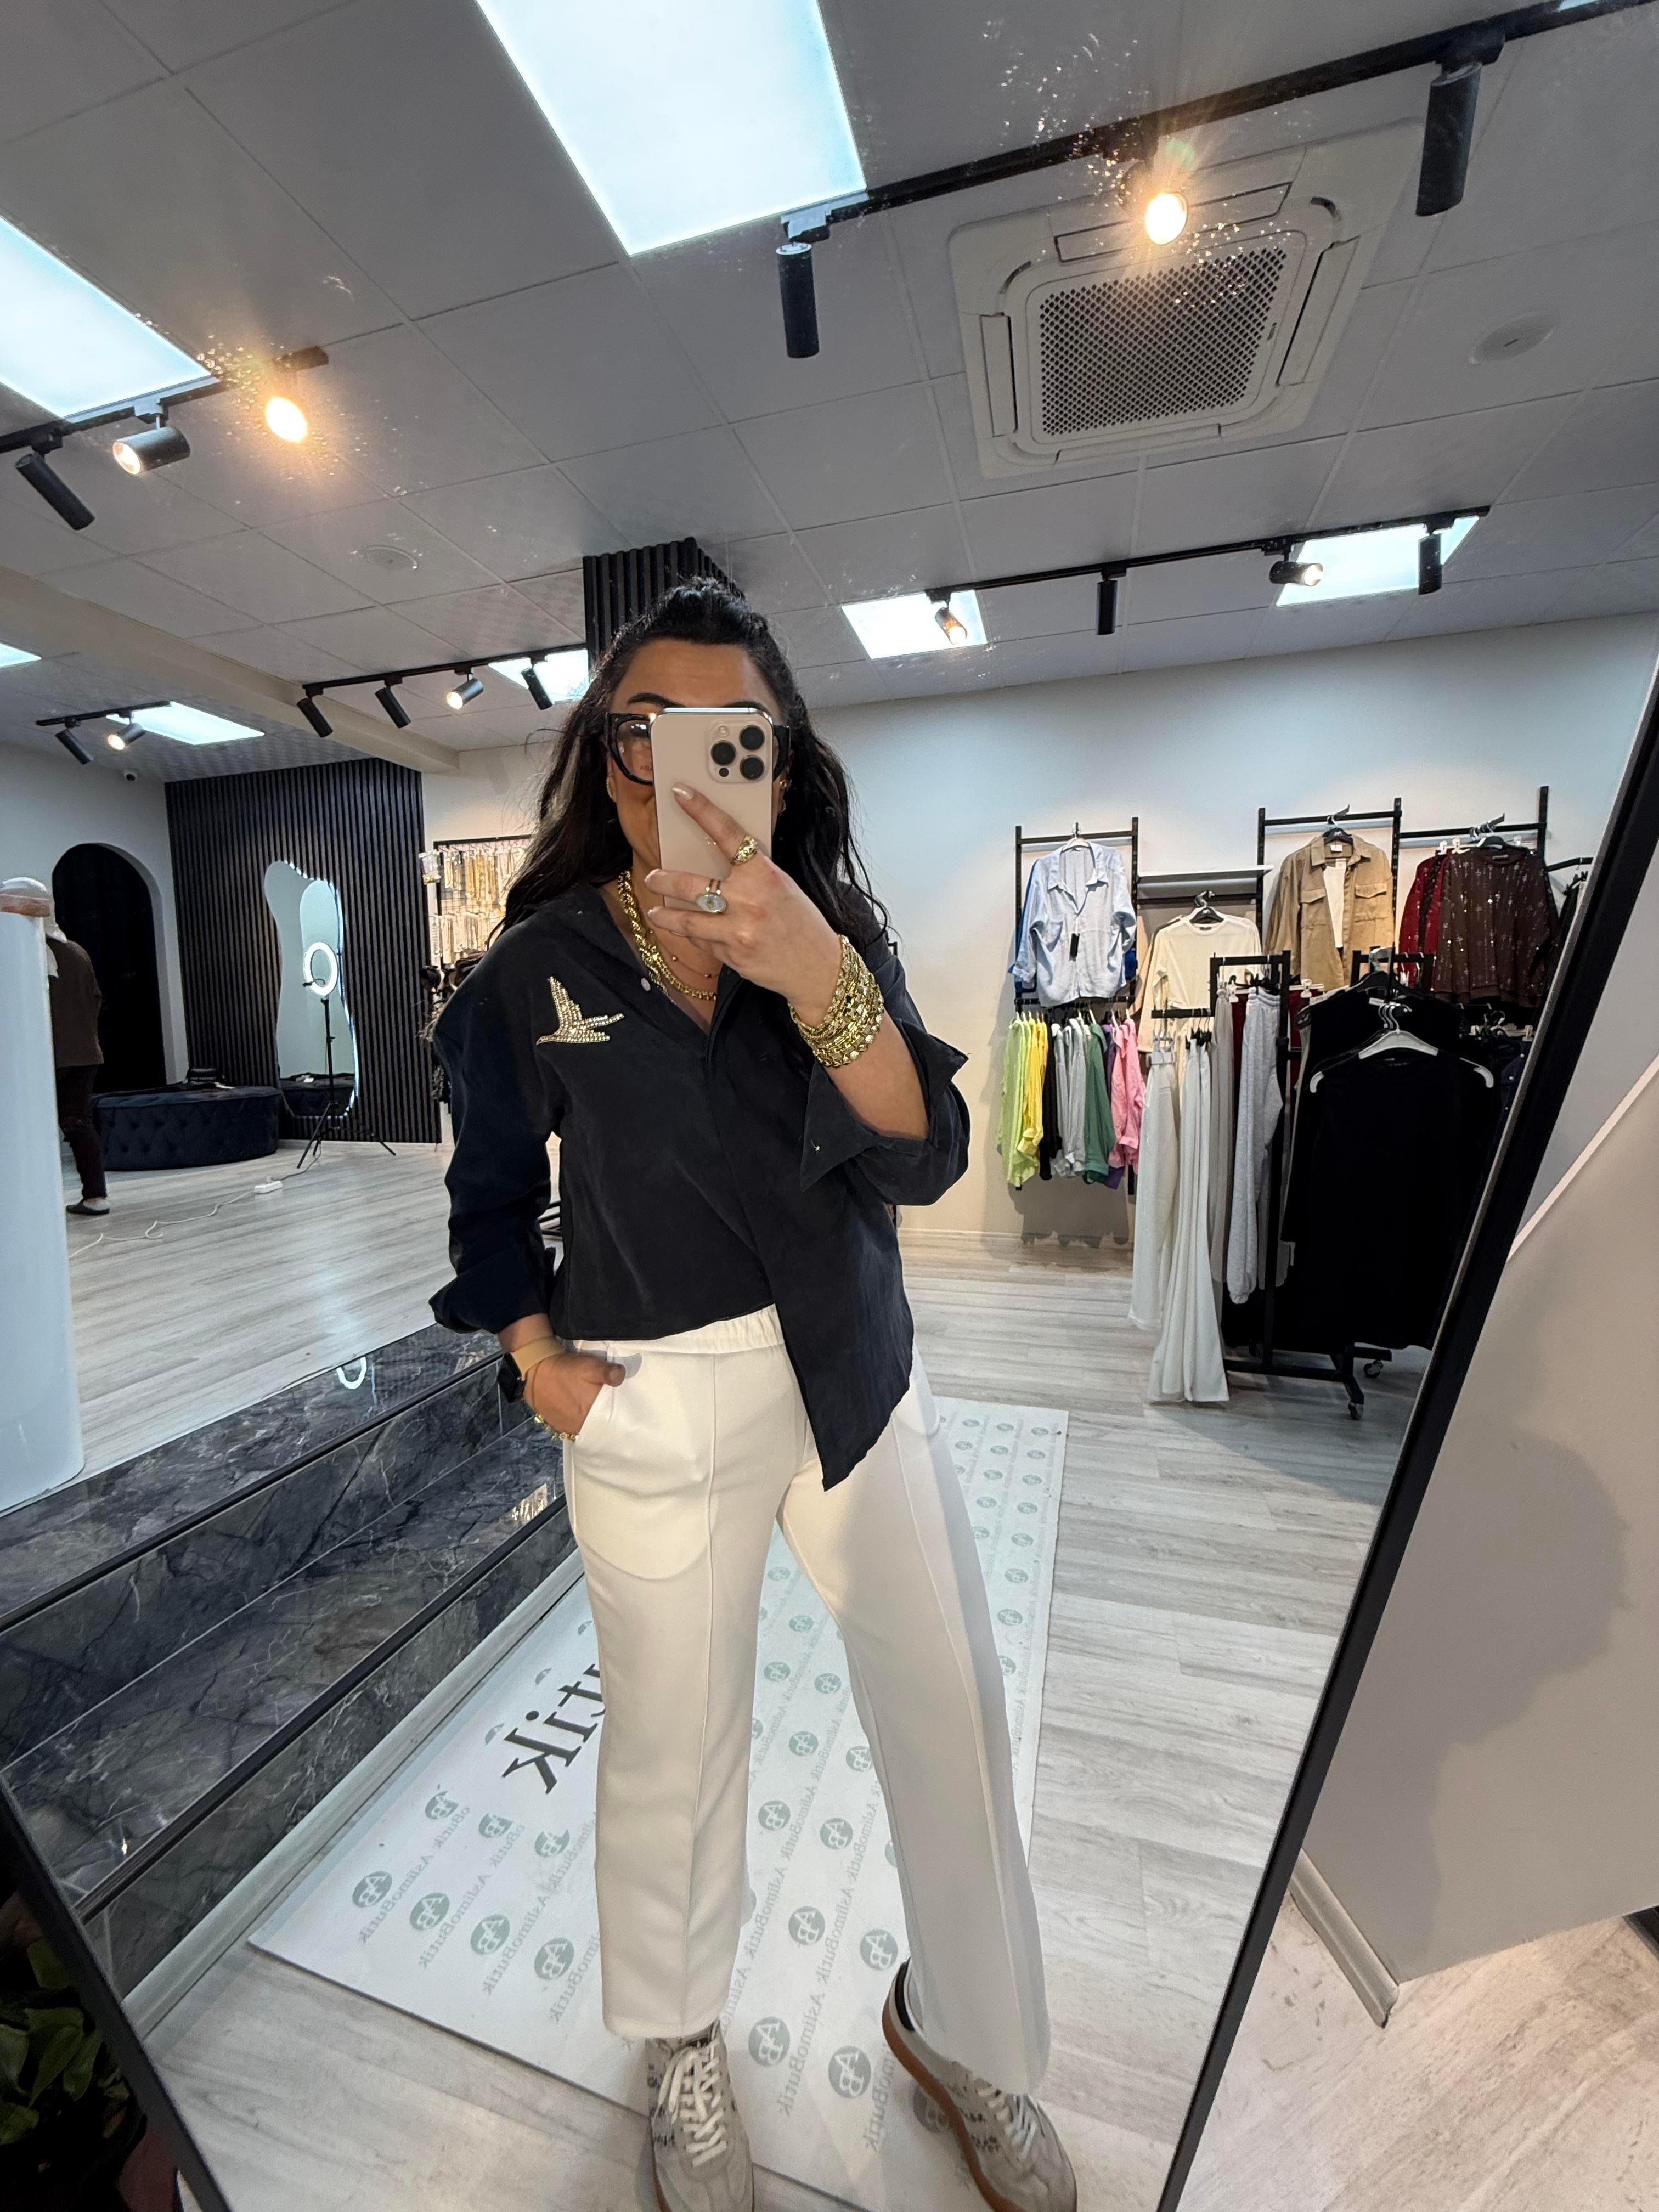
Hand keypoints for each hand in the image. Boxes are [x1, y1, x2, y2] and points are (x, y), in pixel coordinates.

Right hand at [524, 1349, 623, 1436]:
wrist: (535, 1371)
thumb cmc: (565, 1370)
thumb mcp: (590, 1365)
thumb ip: (609, 1373)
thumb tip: (621, 1377)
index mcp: (592, 1413)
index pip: (613, 1418)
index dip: (619, 1411)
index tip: (624, 1404)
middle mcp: (581, 1426)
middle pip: (600, 1424)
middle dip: (605, 1416)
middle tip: (610, 1405)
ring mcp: (568, 1428)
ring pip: (587, 1427)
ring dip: (592, 1419)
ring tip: (595, 1408)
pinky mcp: (558, 1426)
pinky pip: (575, 1427)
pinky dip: (580, 1421)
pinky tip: (581, 1412)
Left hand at [644, 786, 843, 1018]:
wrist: (818, 967)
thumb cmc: (801, 922)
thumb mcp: (782, 886)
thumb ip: (751, 873)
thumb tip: (716, 858)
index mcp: (765, 875)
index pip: (728, 834)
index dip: (702, 810)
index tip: (681, 793)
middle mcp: (749, 901)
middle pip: (691, 885)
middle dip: (664, 880)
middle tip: (652, 877)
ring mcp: (739, 931)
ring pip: (687, 920)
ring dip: (666, 916)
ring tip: (657, 912)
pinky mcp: (732, 956)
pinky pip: (702, 942)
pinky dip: (695, 936)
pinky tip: (692, 933)